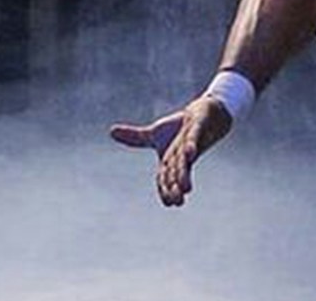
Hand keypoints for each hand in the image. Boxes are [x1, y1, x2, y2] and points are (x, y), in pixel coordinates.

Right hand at [109, 96, 232, 206]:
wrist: (204, 114)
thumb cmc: (179, 130)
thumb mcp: (155, 134)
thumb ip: (135, 138)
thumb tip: (111, 131)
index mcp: (169, 160)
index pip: (165, 178)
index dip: (166, 189)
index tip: (169, 202)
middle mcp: (180, 155)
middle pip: (176, 173)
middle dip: (176, 187)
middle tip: (178, 201)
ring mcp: (190, 142)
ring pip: (186, 161)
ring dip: (185, 174)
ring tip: (186, 188)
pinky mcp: (197, 128)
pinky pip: (194, 139)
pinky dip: (191, 146)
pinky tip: (189, 153)